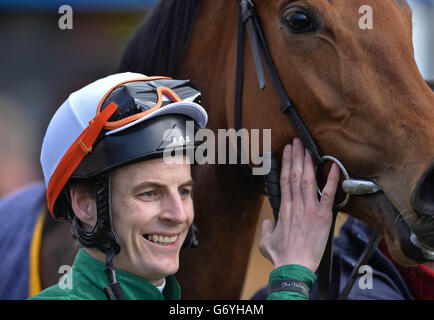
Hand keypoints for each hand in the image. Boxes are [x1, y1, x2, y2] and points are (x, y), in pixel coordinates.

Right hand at [259, 138, 339, 272]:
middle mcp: (296, 205)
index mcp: (284, 208)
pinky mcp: (323, 217)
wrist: (294, 267)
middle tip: (297, 142)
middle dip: (296, 156)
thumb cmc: (281, 256)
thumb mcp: (265, 240)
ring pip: (308, 180)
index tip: (287, 151)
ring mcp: (310, 209)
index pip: (284, 180)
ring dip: (308, 163)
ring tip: (307, 148)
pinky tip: (334, 167)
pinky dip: (332, 180)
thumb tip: (269, 221)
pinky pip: (329, 195)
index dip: (286, 163)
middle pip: (295, 175)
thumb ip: (267, 227)